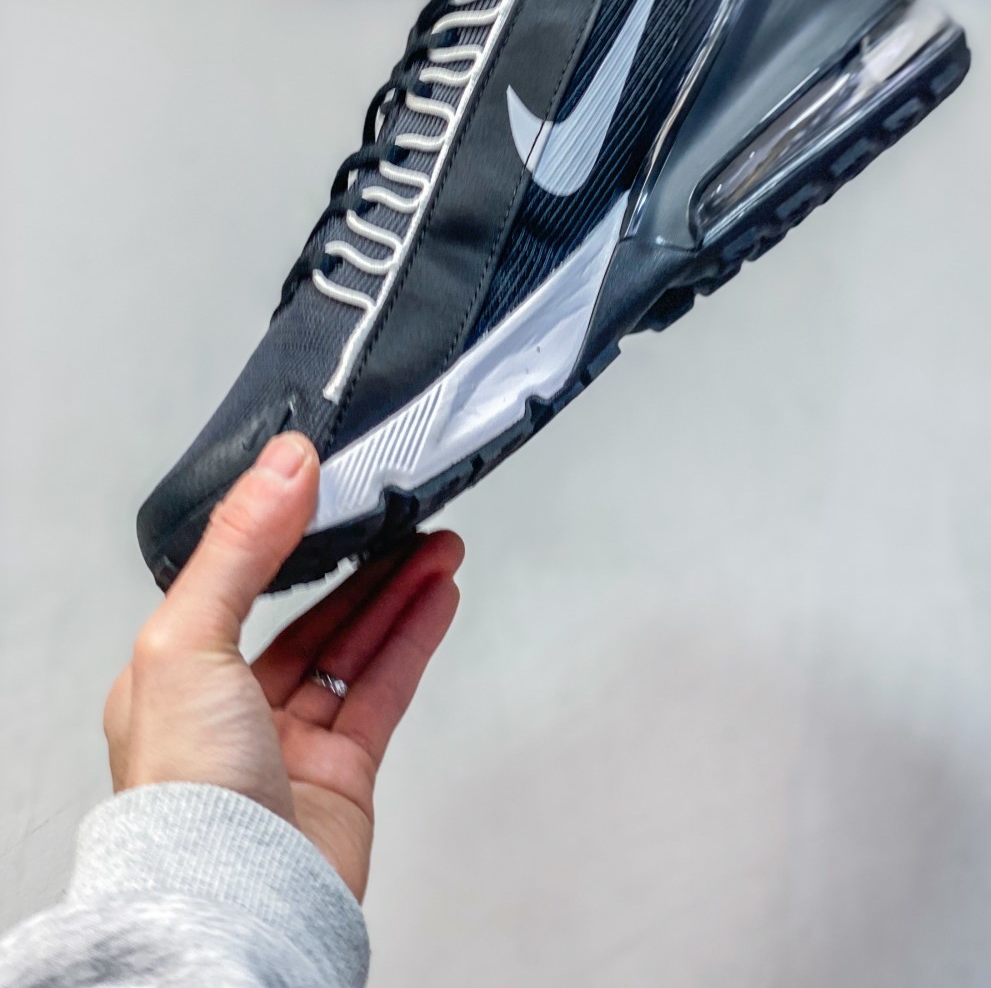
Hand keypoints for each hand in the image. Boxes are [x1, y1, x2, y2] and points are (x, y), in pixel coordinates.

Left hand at [105, 433, 463, 900]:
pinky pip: (384, 688)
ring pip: (354, 647)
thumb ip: (239, 547)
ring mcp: (289, 742)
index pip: (237, 581)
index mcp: (174, 675)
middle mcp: (229, 707)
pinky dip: (414, 638)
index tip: (326, 481)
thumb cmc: (185, 795)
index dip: (285, 531)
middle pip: (308, 614)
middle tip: (400, 513)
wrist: (235, 901)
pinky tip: (438, 598)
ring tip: (438, 545)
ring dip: (398, 591)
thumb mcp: (189, 640)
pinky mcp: (342, 771)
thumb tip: (280, 466)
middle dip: (358, 561)